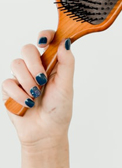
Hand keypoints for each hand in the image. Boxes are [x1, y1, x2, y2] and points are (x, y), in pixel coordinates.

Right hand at [3, 31, 74, 150]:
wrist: (45, 131)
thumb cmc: (59, 108)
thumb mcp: (66, 84)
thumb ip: (66, 63)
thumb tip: (66, 42)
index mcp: (52, 62)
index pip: (46, 40)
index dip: (44, 36)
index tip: (43, 42)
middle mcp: (35, 67)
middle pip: (27, 49)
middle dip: (34, 63)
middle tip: (42, 78)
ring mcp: (21, 77)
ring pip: (16, 64)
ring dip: (28, 81)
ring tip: (36, 95)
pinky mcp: (9, 90)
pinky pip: (8, 82)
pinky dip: (19, 93)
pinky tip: (27, 102)